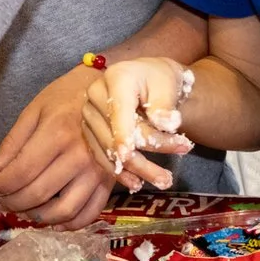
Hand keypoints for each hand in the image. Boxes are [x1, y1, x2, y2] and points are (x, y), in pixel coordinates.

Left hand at [0, 66, 118, 221]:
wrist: (111, 92)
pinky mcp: (110, 182)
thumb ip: (13, 142)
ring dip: (38, 217)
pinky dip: (70, 224)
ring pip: (64, 210)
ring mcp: (97, 172)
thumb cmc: (68, 96)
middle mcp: (79, 156)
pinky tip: (53, 220)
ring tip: (23, 211)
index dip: (0, 186)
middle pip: (39, 194)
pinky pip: (90, 213)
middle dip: (13, 203)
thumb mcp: (35, 110)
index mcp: (57, 133)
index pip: (21, 172)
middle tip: (1, 203)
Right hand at [80, 58, 193, 190]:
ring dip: (134, 169)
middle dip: (142, 160)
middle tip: (168, 178)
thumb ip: (166, 104)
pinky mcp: (91, 130)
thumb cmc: (160, 80)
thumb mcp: (169, 84)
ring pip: (109, 150)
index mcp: (116, 78)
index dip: (123, 135)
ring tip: (161, 181)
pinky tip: (136, 182)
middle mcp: (95, 95)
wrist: (150, 80)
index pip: (118, 111)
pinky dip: (119, 171)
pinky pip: (102, 155)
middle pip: (115, 135)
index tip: (128, 156)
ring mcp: (90, 114)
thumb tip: (167, 123)